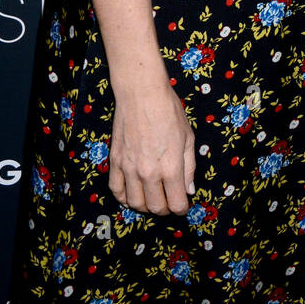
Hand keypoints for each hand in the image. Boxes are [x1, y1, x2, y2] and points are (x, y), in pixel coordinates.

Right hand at [109, 80, 194, 215]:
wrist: (141, 93)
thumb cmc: (169, 111)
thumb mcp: (188, 137)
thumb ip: (189, 166)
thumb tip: (189, 189)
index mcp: (170, 167)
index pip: (176, 203)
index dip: (182, 208)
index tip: (182, 204)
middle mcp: (148, 172)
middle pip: (156, 207)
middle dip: (165, 209)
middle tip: (169, 201)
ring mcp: (129, 168)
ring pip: (135, 203)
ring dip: (145, 206)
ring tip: (152, 198)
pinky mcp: (115, 162)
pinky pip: (116, 190)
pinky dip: (124, 197)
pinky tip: (132, 193)